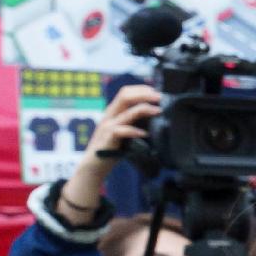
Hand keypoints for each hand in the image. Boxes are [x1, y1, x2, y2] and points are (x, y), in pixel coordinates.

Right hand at [63, 84, 161, 219]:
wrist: (94, 165)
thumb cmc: (113, 148)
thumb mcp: (126, 132)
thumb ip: (136, 123)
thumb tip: (157, 117)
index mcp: (113, 112)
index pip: (125, 92)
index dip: (141, 90)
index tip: (156, 93)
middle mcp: (109, 115)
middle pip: (125, 96)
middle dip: (144, 94)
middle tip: (160, 98)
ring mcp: (107, 126)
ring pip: (125, 111)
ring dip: (144, 109)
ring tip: (158, 111)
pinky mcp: (107, 138)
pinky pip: (121, 130)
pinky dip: (134, 131)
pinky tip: (145, 134)